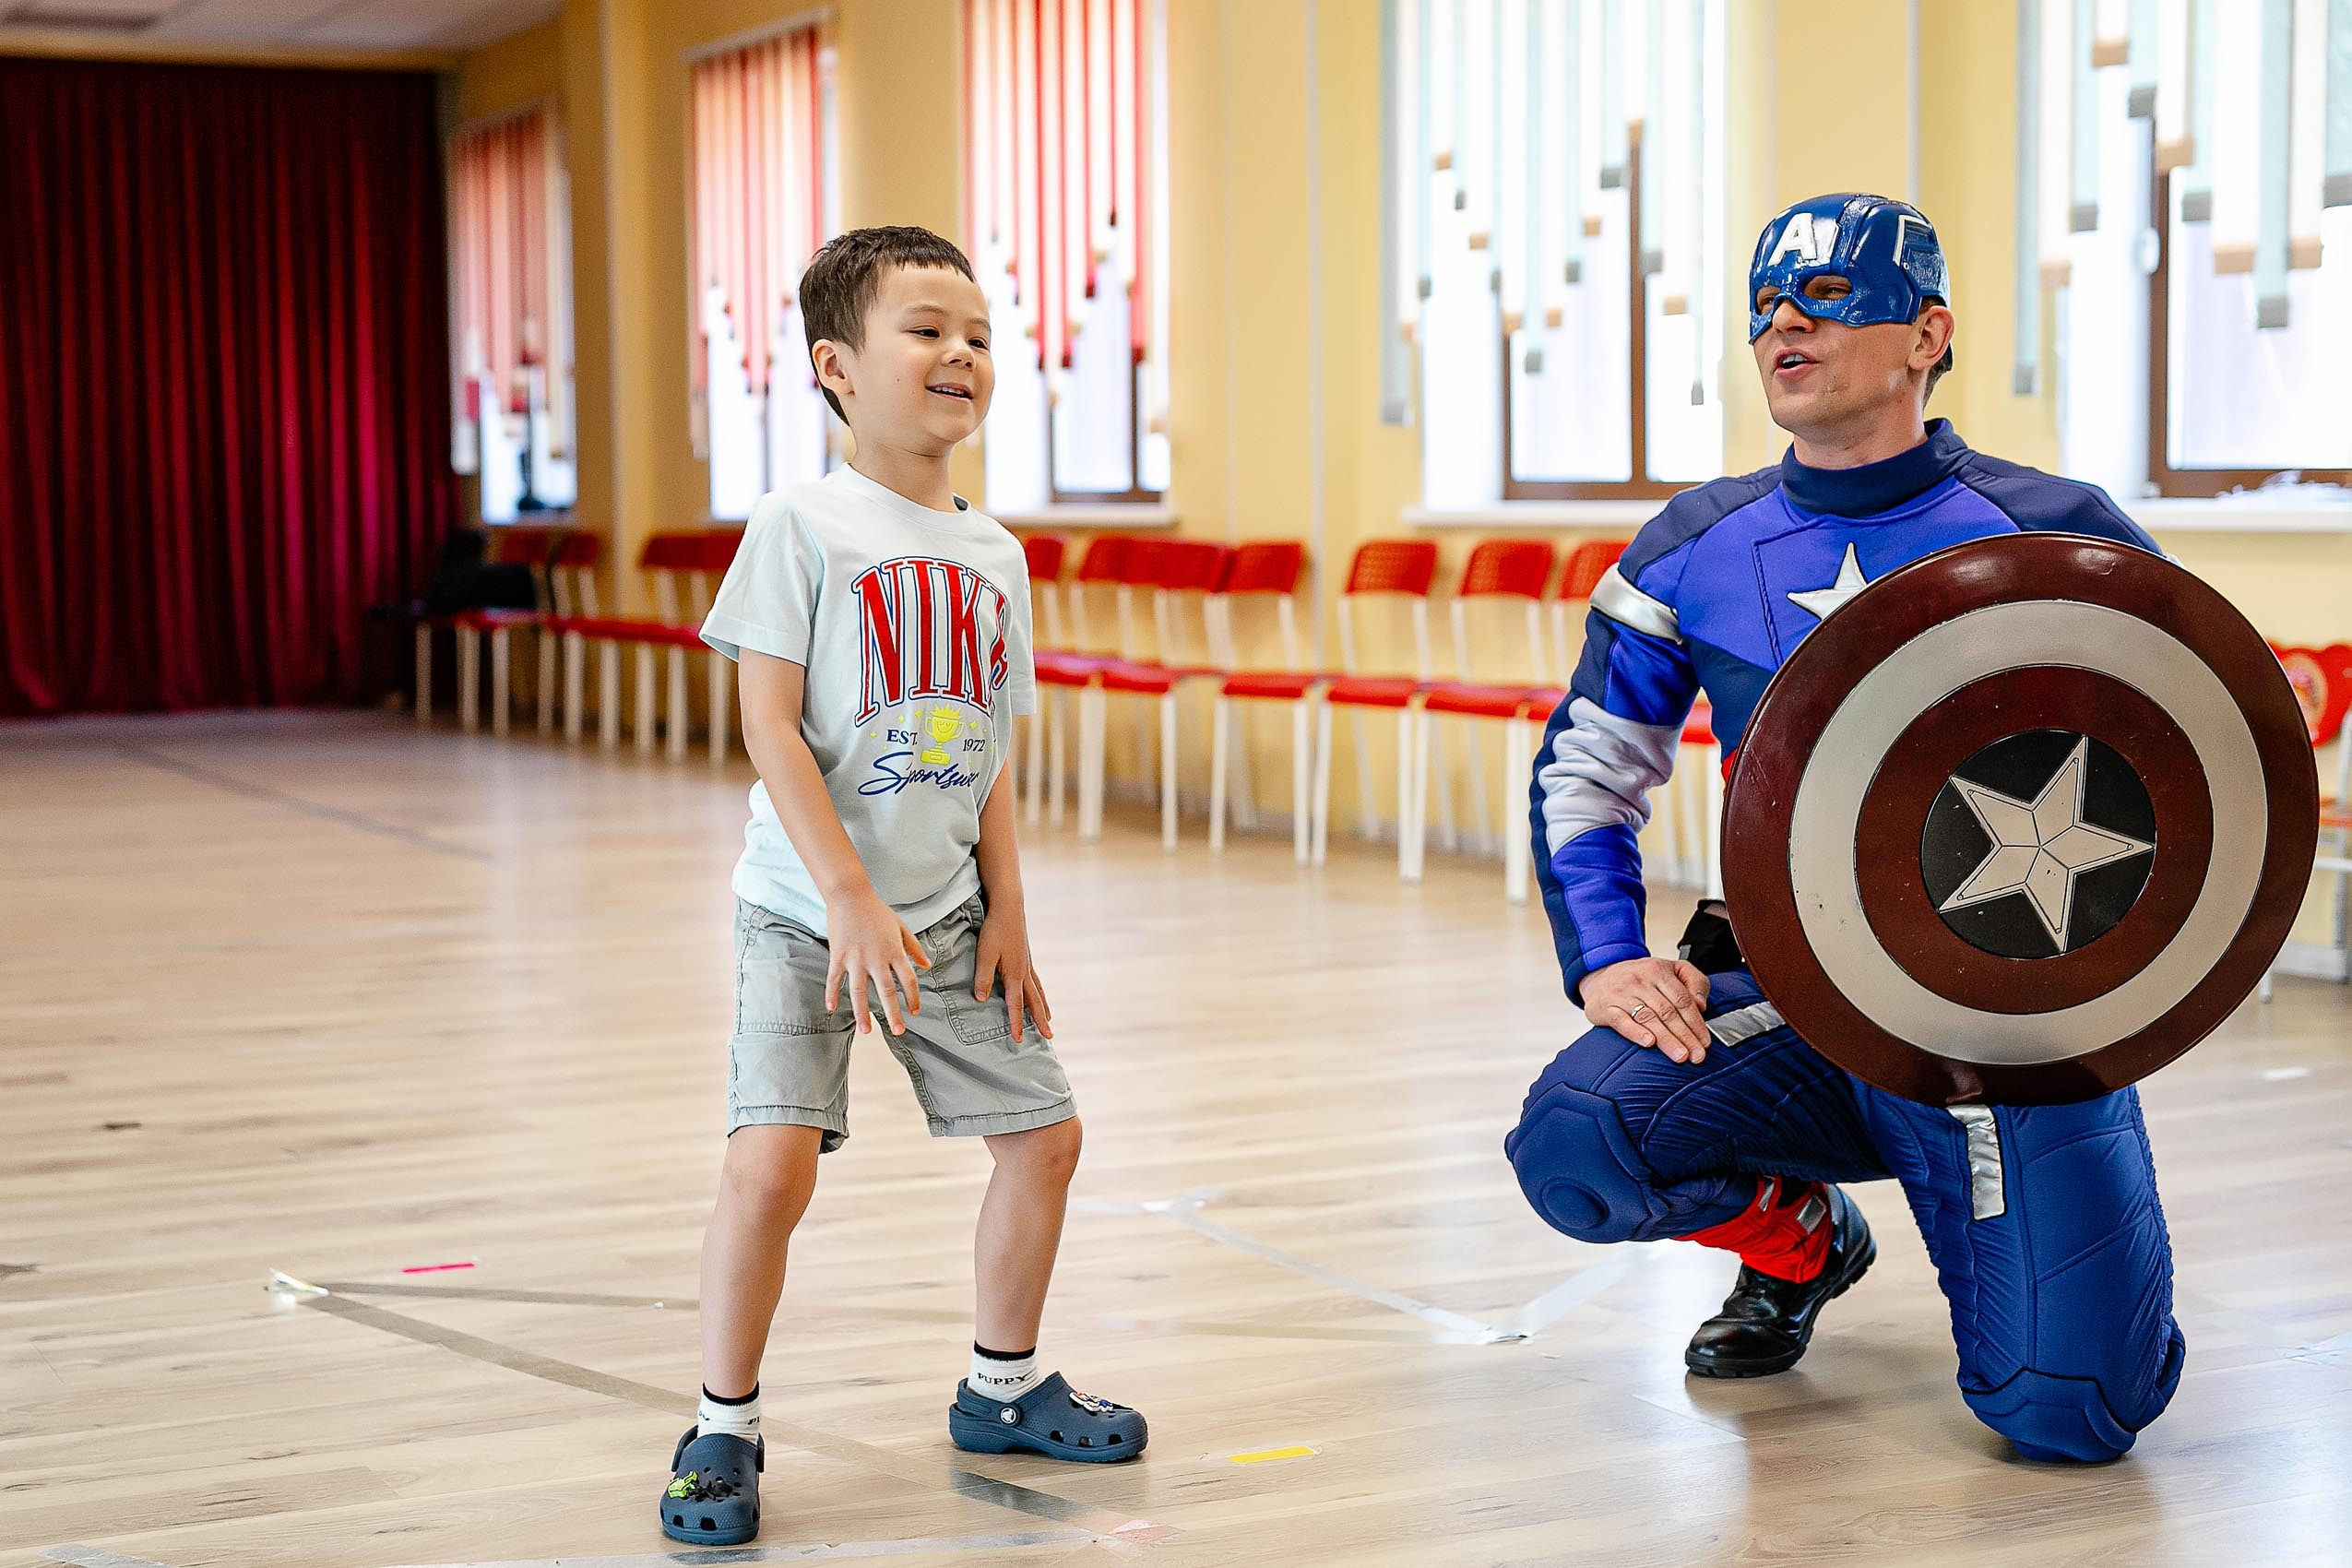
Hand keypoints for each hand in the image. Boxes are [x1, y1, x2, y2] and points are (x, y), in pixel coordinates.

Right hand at [823, 887, 930, 1034]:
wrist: (850, 895)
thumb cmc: (877, 911)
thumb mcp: (900, 927)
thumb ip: (913, 947)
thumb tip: (927, 965)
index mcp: (894, 952)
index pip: (908, 980)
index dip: (912, 998)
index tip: (914, 1012)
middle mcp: (876, 958)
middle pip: (886, 991)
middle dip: (893, 1014)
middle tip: (898, 1032)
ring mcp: (855, 959)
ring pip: (860, 992)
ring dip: (863, 1013)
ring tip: (867, 1031)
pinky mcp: (838, 956)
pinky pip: (835, 979)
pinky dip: (832, 993)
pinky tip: (831, 1008)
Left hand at [974, 904, 1052, 1042]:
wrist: (1009, 907)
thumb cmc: (994, 930)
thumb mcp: (984, 954)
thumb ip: (984, 977)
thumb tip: (982, 999)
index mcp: (1014, 974)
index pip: (1015, 1005)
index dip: (1016, 1023)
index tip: (1019, 1040)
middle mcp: (1024, 972)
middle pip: (1034, 1002)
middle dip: (1040, 1021)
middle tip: (1049, 1037)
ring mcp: (1028, 965)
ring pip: (1038, 992)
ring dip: (1043, 1008)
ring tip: (1048, 1020)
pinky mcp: (1026, 958)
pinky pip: (1036, 981)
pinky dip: (1040, 992)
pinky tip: (1039, 994)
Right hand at [1583, 956, 1712, 1063]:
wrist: (1599, 977)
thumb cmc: (1640, 978)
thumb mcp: (1669, 969)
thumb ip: (1693, 981)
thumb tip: (1701, 1005)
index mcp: (1658, 970)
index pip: (1682, 999)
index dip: (1696, 1023)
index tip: (1704, 1042)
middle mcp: (1639, 980)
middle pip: (1667, 1011)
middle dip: (1685, 1036)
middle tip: (1696, 1056)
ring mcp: (1621, 993)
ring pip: (1648, 1018)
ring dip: (1666, 1039)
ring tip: (1680, 1056)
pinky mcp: (1605, 1007)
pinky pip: (1621, 1021)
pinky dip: (1635, 1032)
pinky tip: (1648, 1042)